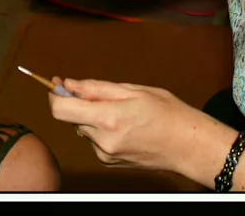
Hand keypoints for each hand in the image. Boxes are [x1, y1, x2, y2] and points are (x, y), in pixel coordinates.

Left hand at [48, 78, 212, 172]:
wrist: (188, 146)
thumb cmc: (168, 114)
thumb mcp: (134, 90)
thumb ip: (97, 88)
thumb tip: (70, 84)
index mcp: (109, 118)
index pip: (61, 110)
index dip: (55, 94)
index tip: (58, 83)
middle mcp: (103, 140)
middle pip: (73, 117)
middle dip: (81, 103)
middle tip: (104, 95)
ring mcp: (106, 154)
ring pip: (84, 127)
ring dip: (93, 117)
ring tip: (123, 112)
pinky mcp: (109, 162)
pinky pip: (95, 140)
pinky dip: (102, 129)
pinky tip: (125, 127)